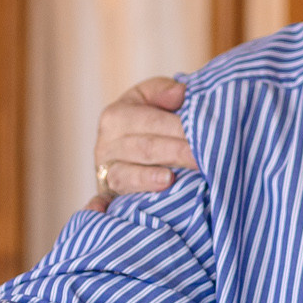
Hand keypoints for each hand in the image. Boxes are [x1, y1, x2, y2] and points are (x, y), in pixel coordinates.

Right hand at [86, 76, 196, 210]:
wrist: (126, 144)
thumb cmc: (147, 119)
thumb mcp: (151, 97)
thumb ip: (163, 91)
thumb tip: (180, 93)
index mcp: (116, 116)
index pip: (150, 121)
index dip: (177, 128)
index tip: (204, 133)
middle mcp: (105, 145)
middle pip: (144, 149)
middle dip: (175, 153)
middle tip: (203, 159)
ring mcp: (104, 172)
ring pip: (126, 176)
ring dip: (148, 179)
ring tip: (171, 180)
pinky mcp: (106, 196)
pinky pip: (102, 202)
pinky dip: (99, 208)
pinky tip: (102, 210)